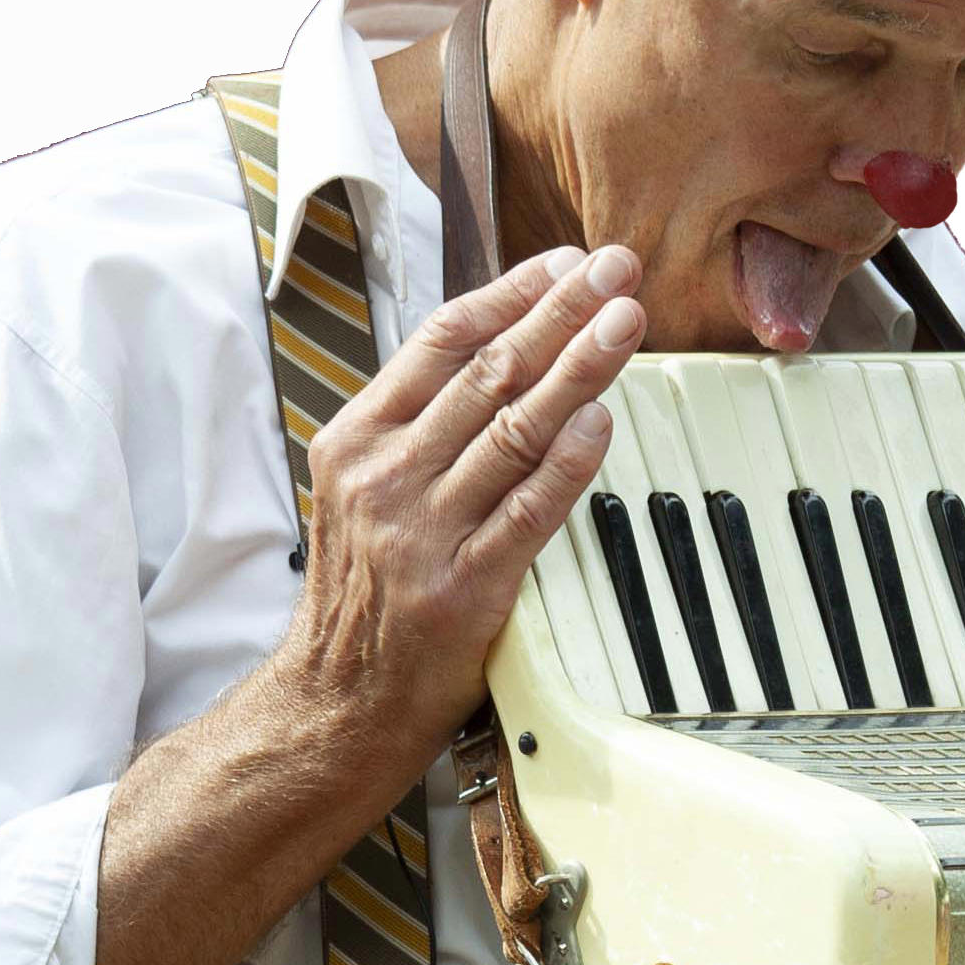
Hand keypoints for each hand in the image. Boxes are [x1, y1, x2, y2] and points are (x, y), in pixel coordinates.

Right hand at [282, 244, 644, 764]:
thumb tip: (496, 351)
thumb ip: (418, 426)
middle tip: (614, 268)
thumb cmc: (364, 595)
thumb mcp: (361, 491)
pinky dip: (569, 460)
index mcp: (357, 440)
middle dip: (560, 311)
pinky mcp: (465, 586)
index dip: (510, 293)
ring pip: (514, 428)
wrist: (338, 702)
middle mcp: (386, 477)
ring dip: (579, 366)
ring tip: (625, 322)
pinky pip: (529, 510)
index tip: (564, 263)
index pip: (441, 341)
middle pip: (488, 372)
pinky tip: (601, 419)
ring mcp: (423, 531)